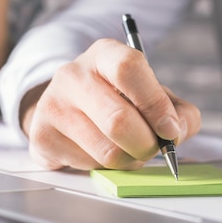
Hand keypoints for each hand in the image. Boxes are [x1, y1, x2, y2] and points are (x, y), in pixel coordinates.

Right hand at [22, 38, 201, 170]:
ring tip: (128, 150)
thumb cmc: (119, 99)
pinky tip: (101, 152)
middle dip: (146, 144)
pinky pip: (88, 165)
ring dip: (129, 160)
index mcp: (105, 54)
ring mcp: (54, 105)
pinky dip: (105, 168)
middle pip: (118, 121)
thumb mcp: (153, 95)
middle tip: (152, 148)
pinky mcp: (42, 135)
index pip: (128, 69)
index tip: (170, 129)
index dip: (155, 104)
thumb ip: (179, 112)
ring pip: (106, 151)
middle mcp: (73, 74)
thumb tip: (177, 133)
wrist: (67, 107)